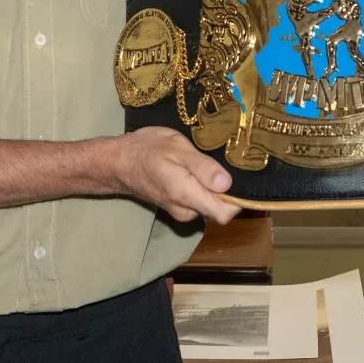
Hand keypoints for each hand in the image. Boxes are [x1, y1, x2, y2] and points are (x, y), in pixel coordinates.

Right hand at [102, 127, 240, 224]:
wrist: (118, 161)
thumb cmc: (147, 150)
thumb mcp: (177, 149)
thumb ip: (203, 168)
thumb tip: (228, 184)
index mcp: (187, 196)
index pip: (225, 213)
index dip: (240, 198)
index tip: (245, 176)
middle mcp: (186, 210)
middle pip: (220, 208)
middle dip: (228, 188)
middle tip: (228, 161)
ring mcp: (181, 210)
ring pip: (210, 203)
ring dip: (215, 186)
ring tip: (212, 160)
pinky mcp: (178, 205)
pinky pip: (200, 199)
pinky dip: (205, 186)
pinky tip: (200, 167)